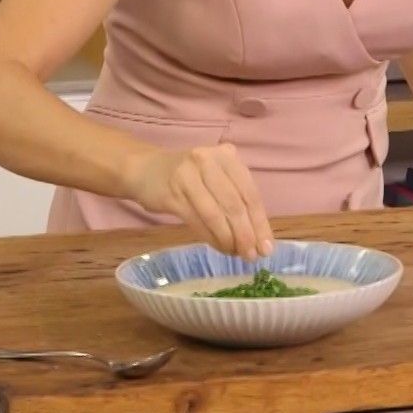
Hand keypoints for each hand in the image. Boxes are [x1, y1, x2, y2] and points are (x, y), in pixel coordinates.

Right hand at [128, 143, 274, 260]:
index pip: (250, 193)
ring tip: (236, 254)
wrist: (144, 170)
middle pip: (235, 204)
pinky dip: (210, 238)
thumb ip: (237, 200)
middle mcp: (209, 160)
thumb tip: (259, 239)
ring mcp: (189, 175)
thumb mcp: (216, 177)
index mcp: (227, 155)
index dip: (260, 223)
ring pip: (216, 214)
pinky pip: (197, 220)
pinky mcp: (172, 192)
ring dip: (229, 239)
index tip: (267, 248)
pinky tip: (218, 247)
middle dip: (246, 234)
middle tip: (252, 256)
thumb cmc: (188, 177)